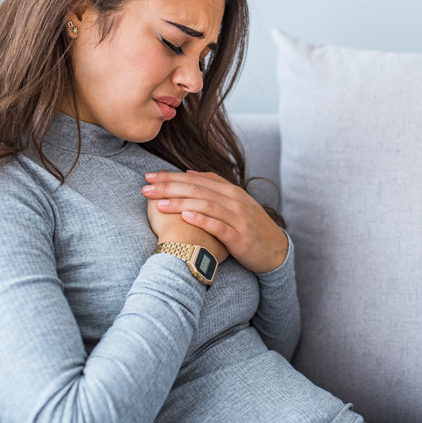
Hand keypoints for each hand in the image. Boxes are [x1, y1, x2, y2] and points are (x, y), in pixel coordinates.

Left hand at [142, 170, 288, 273]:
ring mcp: (238, 218)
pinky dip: (202, 220)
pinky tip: (186, 217)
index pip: (196, 179)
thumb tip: (188, 172)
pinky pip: (219, 226)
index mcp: (230, 190)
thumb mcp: (235, 202)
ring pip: (206, 205)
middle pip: (197, 190)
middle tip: (146, 187)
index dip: (171, 177)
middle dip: (169, 187)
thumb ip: (214, 185)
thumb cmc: (249, 226)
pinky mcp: (240, 237)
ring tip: (159, 203)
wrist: (275, 250)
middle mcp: (234, 200)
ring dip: (181, 203)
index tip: (149, 177)